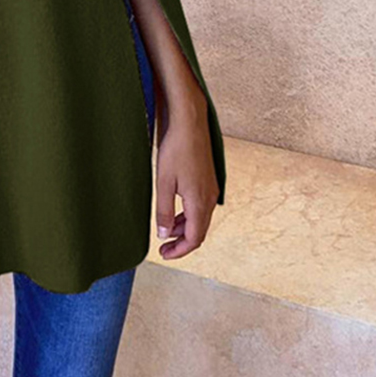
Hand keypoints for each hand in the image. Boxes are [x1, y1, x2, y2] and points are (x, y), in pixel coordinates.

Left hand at [154, 86, 219, 259]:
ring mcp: (211, 188)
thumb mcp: (164, 182)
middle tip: (164, 248)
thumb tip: (164, 234)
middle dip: (182, 242)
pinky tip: (175, 209)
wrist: (189, 122)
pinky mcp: (208, 179)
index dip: (180, 251)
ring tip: (166, 229)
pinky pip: (201, 205)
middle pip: (199, 231)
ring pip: (200, 218)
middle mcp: (210, 198)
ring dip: (185, 227)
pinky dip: (189, 214)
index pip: (194, 238)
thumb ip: (164, 210)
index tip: (165, 254)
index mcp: (200, 202)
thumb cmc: (175, 149)